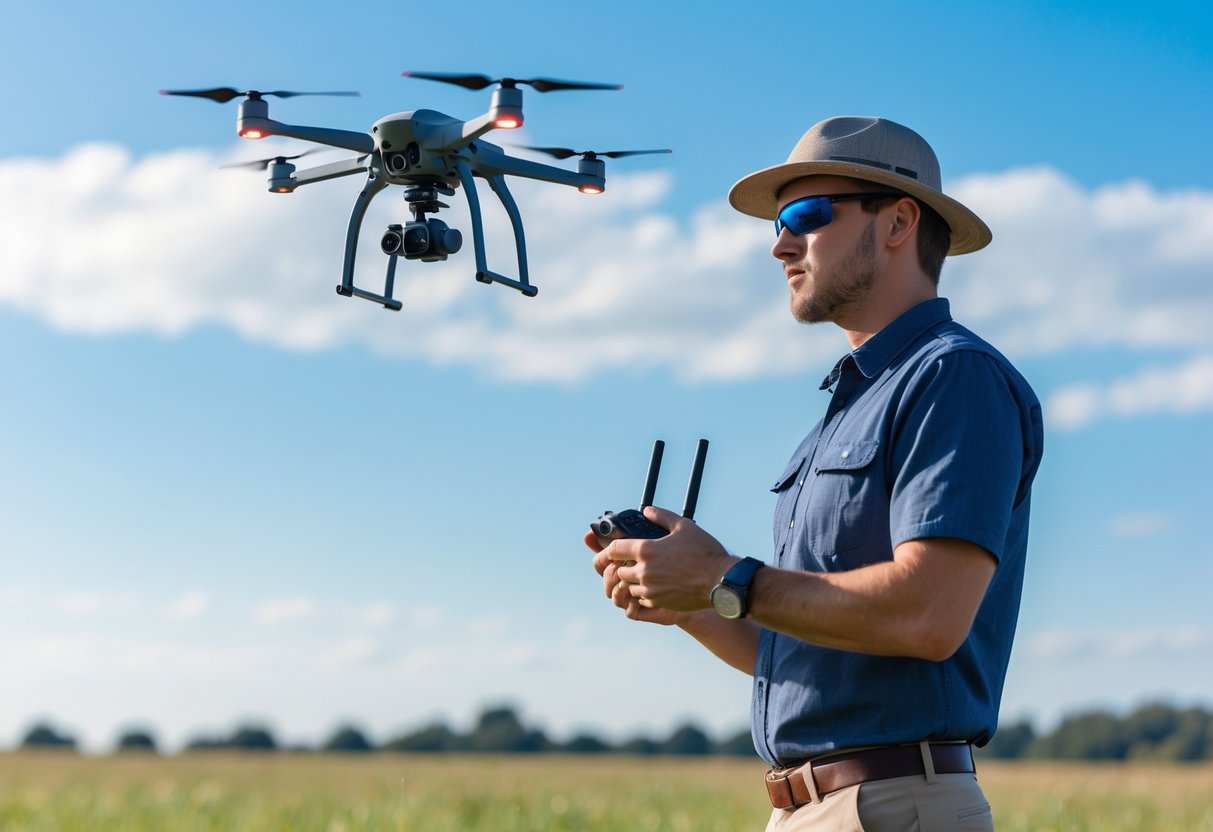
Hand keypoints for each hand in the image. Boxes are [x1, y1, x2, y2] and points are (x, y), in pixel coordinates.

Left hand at [603, 506, 735, 614]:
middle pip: (619, 570)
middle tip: (638, 562)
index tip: (620, 549)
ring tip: (650, 574)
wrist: (720, 581)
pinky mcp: (658, 603)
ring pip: (629, 586)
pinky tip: (658, 586)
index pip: (614, 549)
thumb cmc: (704, 552)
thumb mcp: (684, 526)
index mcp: (646, 550)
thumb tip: (648, 510)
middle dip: (625, 566)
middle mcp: (644, 571)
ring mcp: (650, 589)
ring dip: (634, 581)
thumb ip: (662, 516)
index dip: (614, 549)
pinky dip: (645, 593)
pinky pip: (641, 599)